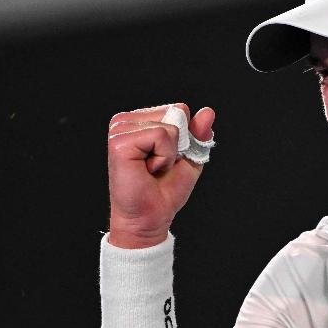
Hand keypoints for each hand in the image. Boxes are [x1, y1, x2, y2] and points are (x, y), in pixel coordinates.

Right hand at [107, 103, 215, 247]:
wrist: (150, 217)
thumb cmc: (164, 191)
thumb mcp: (189, 157)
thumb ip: (197, 134)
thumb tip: (208, 111)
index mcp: (139, 121)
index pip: (178, 110)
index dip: (184, 138)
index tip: (168, 159)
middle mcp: (125, 121)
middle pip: (176, 113)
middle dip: (177, 145)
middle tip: (158, 166)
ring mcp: (119, 130)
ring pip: (169, 126)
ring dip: (169, 154)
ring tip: (152, 169)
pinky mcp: (119, 142)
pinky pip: (160, 135)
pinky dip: (163, 157)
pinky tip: (147, 169)